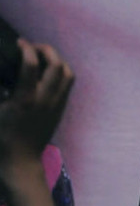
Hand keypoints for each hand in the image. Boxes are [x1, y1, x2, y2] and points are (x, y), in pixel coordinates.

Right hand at [0, 39, 73, 177]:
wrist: (20, 162)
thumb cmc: (1, 138)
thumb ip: (0, 88)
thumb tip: (4, 74)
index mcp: (25, 99)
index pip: (31, 64)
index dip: (26, 48)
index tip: (19, 43)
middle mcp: (45, 99)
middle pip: (57, 64)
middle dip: (46, 50)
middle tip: (33, 47)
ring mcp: (56, 105)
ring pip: (68, 73)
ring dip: (57, 60)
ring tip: (43, 58)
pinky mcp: (61, 110)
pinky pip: (68, 84)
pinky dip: (61, 72)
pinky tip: (48, 74)